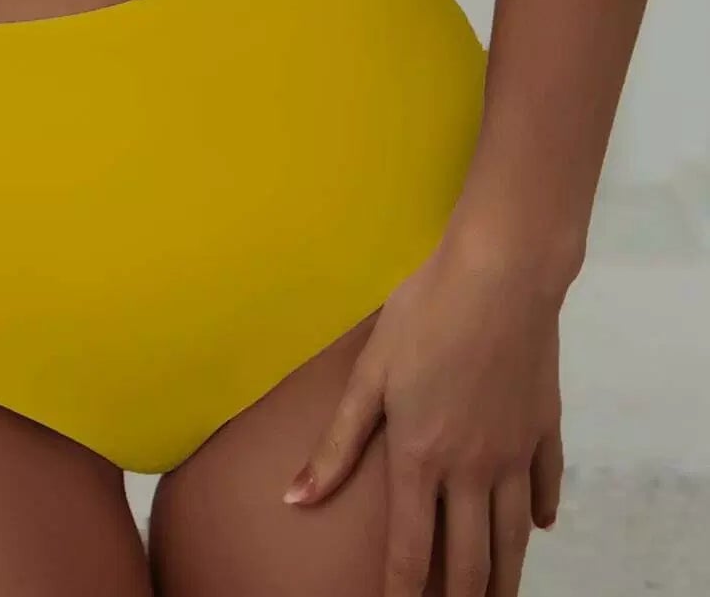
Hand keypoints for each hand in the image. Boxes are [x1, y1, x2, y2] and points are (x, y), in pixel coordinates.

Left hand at [282, 230, 565, 596]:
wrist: (501, 276)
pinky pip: (544, 487)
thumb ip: (338, 443)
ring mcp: (514, 453)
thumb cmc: (425, 314)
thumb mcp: (370, 373)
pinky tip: (538, 528)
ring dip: (504, 576)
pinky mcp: (544, 428)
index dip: (401, 591)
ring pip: (513, 538)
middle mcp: (472, 469)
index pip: (410, 549)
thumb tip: (296, 499)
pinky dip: (539, 515)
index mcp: (421, 457)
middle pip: (471, 559)